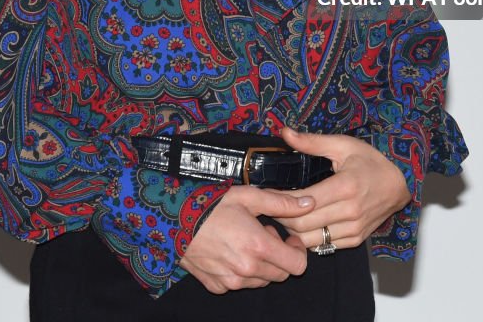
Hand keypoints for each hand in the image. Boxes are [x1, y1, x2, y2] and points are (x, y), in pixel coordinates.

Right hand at [179, 185, 312, 293]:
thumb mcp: (248, 196)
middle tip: (264, 234)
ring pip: (262, 280)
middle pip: (282, 274)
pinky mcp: (218, 286)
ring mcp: (231, 281)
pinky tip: (230, 250)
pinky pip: (241, 284)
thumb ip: (282, 203)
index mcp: (258, 247)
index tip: (289, 238)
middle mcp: (247, 269)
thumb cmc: (211, 204)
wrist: (173, 219)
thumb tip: (309, 204)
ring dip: (262, 264)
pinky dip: (242, 271)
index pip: (298, 266)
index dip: (298, 251)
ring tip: (245, 240)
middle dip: (279, 255)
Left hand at [271, 128, 410, 249]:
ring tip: (280, 214)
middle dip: (280, 215)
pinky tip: (299, 225)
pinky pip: (323, 246)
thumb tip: (285, 132)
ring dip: (291, 230)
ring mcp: (353, 229)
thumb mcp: (343, 144)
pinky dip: (307, 238)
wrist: (399, 183)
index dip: (279, 199)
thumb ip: (312, 141)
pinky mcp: (354, 240)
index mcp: (345, 187)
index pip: (302, 202)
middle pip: (302, 224)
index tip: (265, 193)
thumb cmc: (370, 161)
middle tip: (268, 205)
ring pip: (309, 240)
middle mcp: (350, 212)